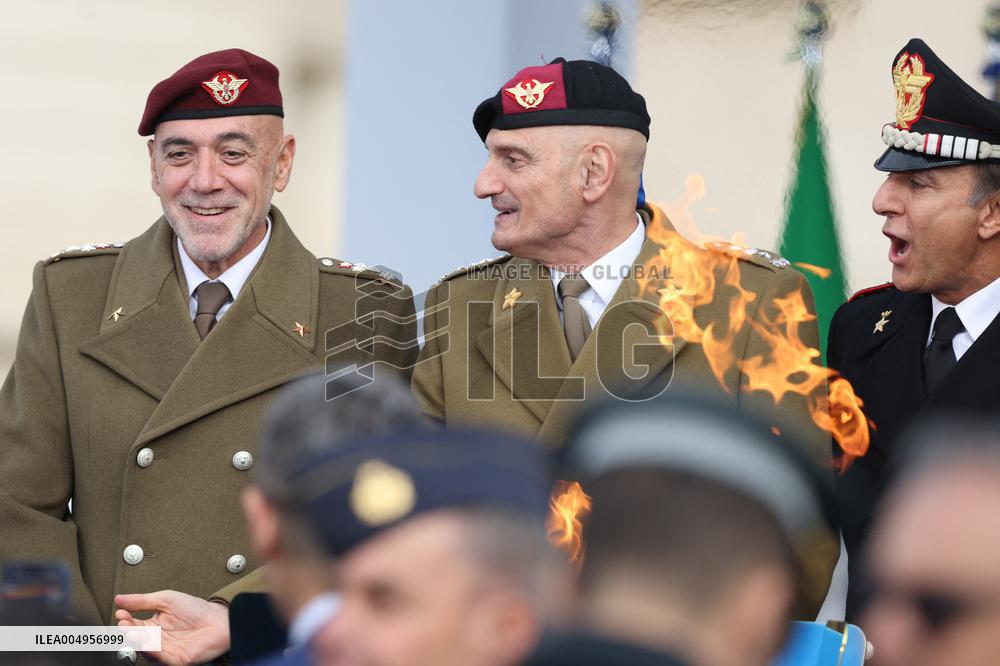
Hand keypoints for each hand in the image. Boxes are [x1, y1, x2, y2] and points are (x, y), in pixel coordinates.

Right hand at [115, 590, 229, 664]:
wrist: (219, 620)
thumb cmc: (196, 609)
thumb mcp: (166, 599)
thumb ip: (142, 600)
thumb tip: (119, 599)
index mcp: (153, 624)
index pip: (133, 624)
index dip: (125, 620)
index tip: (120, 613)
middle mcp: (157, 638)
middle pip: (136, 638)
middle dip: (127, 632)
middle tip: (124, 624)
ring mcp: (164, 650)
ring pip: (145, 649)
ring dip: (137, 642)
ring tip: (133, 632)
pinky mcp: (174, 659)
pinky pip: (160, 658)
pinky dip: (152, 652)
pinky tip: (148, 644)